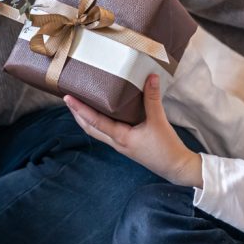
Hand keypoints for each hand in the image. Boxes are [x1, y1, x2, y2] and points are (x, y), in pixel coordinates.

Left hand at [65, 74, 202, 187]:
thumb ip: (153, 98)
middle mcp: (116, 142)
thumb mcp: (159, 121)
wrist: (176, 167)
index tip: (67, 98)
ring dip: (86, 119)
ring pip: (97, 131)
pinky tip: (103, 113)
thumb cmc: (166, 147)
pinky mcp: (127, 144)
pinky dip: (99, 122)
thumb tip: (151, 76)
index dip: (80, 109)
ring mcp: (120, 145)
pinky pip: (107, 132)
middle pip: (89, 128)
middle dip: (77, 114)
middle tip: (68, 99)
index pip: (94, 121)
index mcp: (120, 136)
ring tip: (80, 105)